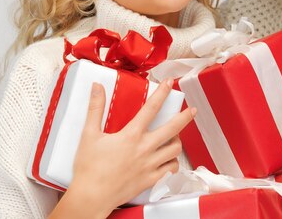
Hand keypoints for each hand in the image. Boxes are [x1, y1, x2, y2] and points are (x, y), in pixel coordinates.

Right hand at [49, 79, 194, 218]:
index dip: (162, 93)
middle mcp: (144, 149)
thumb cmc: (89, 169)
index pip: (151, 109)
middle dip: (185, 117)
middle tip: (191, 110)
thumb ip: (95, 108)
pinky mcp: (150, 180)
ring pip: (175, 150)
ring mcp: (149, 166)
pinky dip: (173, 163)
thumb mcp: (89, 134)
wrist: (91, 197)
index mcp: (131, 136)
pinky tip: (170, 159)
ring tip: (176, 135)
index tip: (169, 83)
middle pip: (173, 129)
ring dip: (178, 140)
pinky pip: (170, 170)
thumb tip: (97, 88)